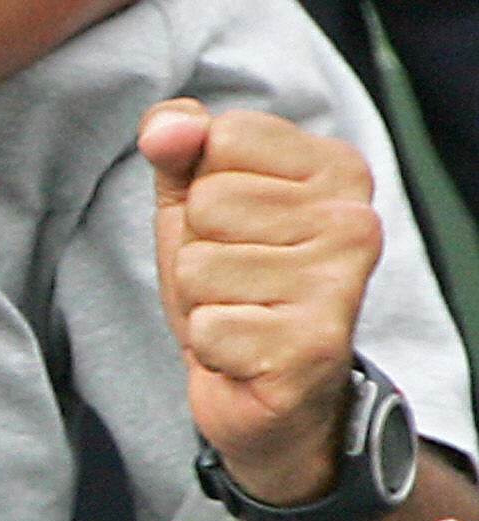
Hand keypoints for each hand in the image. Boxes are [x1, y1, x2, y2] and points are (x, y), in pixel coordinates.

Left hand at [142, 98, 381, 505]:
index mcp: (336, 166)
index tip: (236, 223)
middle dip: (199, 246)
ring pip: (201, 265)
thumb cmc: (232, 276)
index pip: (222, 135)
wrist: (262, 389)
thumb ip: (175, 142)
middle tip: (236, 279)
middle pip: (208, 202)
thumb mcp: (192, 194)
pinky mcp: (316, 348)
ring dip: (203, 298)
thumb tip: (166, 131)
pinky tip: (247, 352)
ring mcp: (341, 286)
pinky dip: (211, 345)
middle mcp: (355, 221)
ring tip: (243, 312)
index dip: (201, 184)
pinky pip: (208, 326)